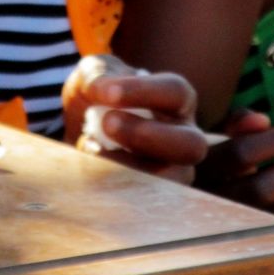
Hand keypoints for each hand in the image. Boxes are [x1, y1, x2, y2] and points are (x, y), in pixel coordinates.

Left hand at [63, 54, 206, 181]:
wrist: (82, 127)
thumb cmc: (100, 94)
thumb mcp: (95, 74)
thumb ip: (98, 76)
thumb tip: (102, 91)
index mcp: (177, 98)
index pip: (175, 92)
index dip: (144, 92)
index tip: (109, 93)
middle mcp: (184, 135)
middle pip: (191, 144)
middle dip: (148, 136)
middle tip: (108, 123)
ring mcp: (174, 169)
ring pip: (173, 180)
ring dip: (131, 167)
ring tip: (92, 150)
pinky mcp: (154, 195)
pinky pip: (146, 200)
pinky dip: (116, 187)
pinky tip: (89, 169)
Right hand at [195, 108, 273, 225]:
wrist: (203, 202)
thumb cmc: (219, 159)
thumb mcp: (220, 136)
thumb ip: (239, 123)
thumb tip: (263, 121)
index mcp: (200, 170)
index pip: (240, 154)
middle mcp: (212, 203)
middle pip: (261, 188)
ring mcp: (233, 228)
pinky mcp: (257, 243)